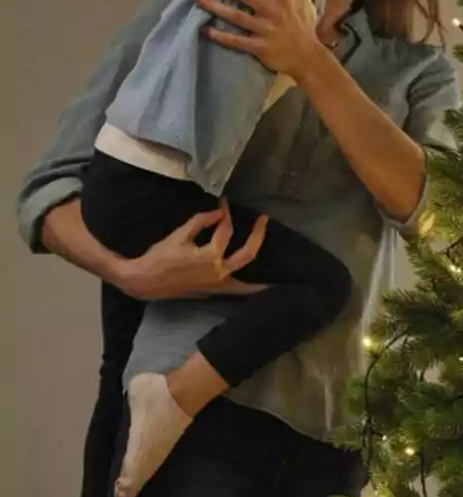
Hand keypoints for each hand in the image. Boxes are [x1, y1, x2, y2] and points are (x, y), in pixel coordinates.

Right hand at [117, 199, 267, 299]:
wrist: (145, 281)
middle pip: (248, 252)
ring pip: (247, 280)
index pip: (225, 230)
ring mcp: (218, 284)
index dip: (225, 214)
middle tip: (264, 219)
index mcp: (210, 256)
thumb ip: (200, 222)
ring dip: (263, 274)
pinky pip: (237, 292)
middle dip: (258, 235)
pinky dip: (251, 291)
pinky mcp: (213, 291)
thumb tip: (218, 213)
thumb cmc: (159, 257)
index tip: (224, 204)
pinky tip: (263, 290)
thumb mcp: (179, 235)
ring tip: (284, 272)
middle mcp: (219, 271)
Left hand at [194, 0, 324, 76]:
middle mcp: (272, 11)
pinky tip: (205, 29)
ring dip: (213, 6)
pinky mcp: (259, 47)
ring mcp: (264, 30)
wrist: (308, 57)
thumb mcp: (304, 1)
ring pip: (234, 15)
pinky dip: (220, 36)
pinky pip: (236, 40)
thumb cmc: (304, 26)